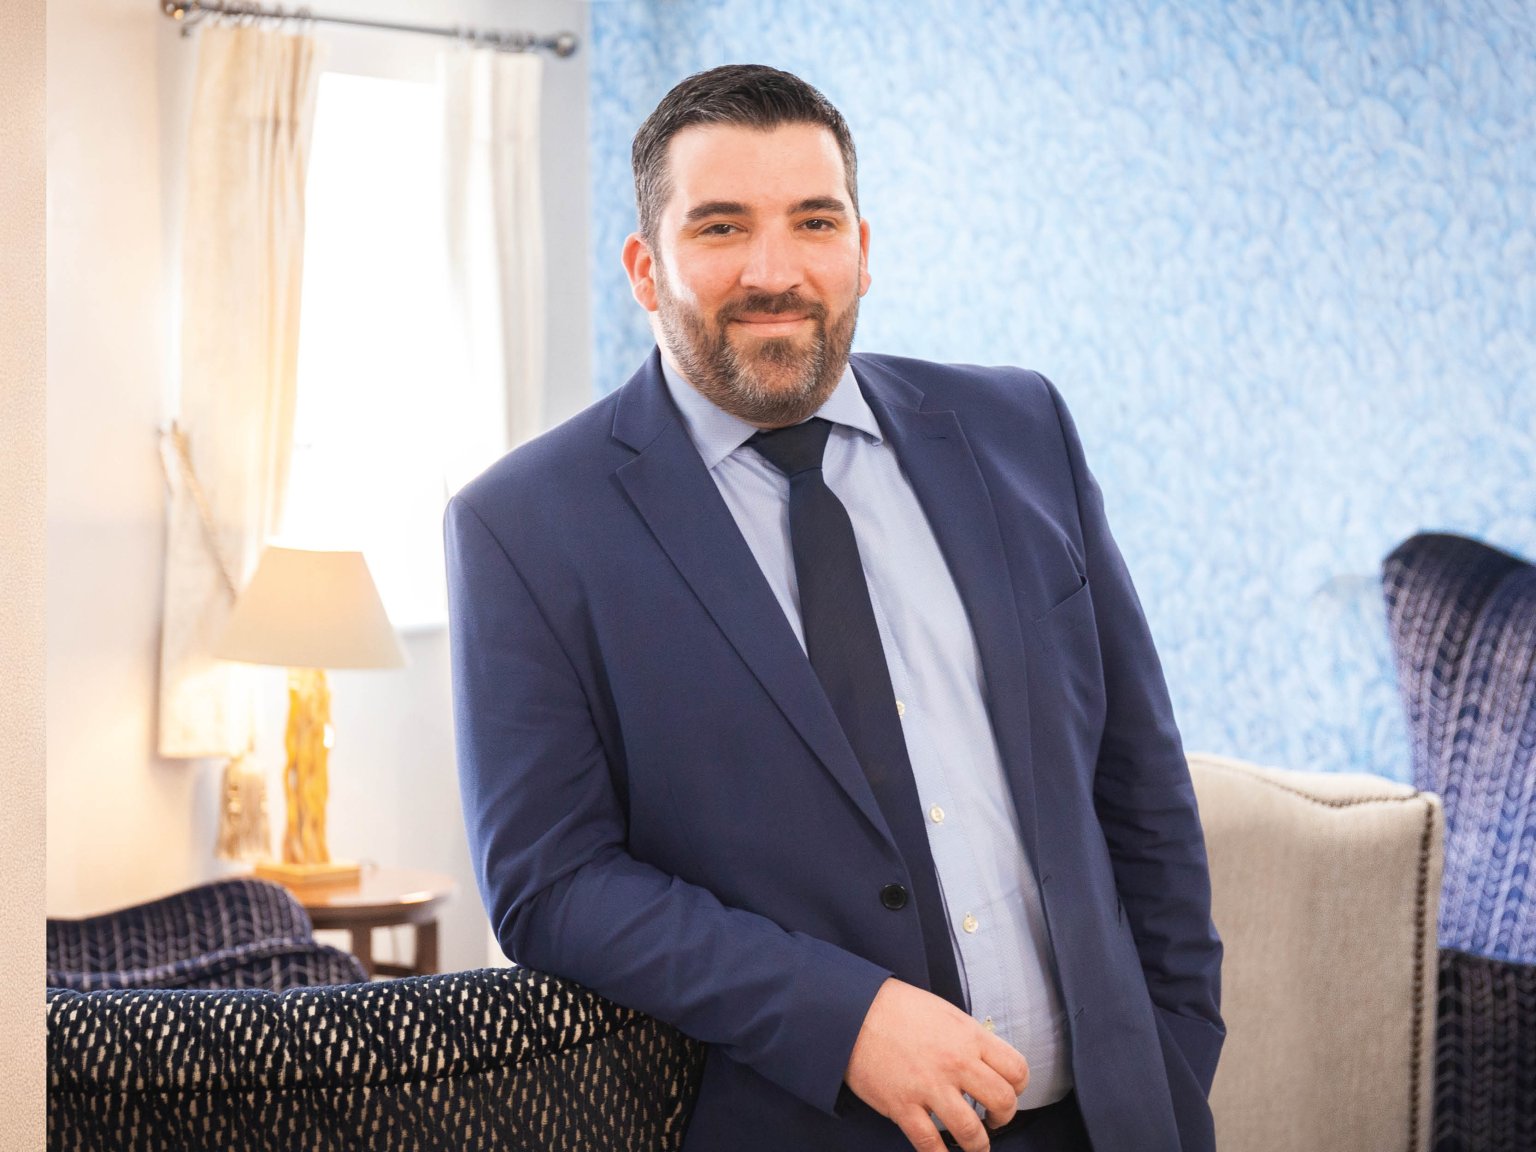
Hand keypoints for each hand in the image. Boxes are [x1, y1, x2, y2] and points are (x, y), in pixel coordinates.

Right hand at [844, 978, 1029, 1151]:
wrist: (852, 1010)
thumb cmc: (897, 1007)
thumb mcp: (943, 1012)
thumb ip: (968, 1038)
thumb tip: (985, 1061)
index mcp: (969, 1036)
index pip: (1016, 1069)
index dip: (1019, 1087)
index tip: (1010, 1093)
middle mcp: (955, 1062)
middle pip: (1003, 1102)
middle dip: (1004, 1118)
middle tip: (994, 1120)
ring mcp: (929, 1086)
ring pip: (971, 1131)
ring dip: (979, 1146)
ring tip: (975, 1146)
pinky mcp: (902, 1106)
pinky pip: (930, 1144)